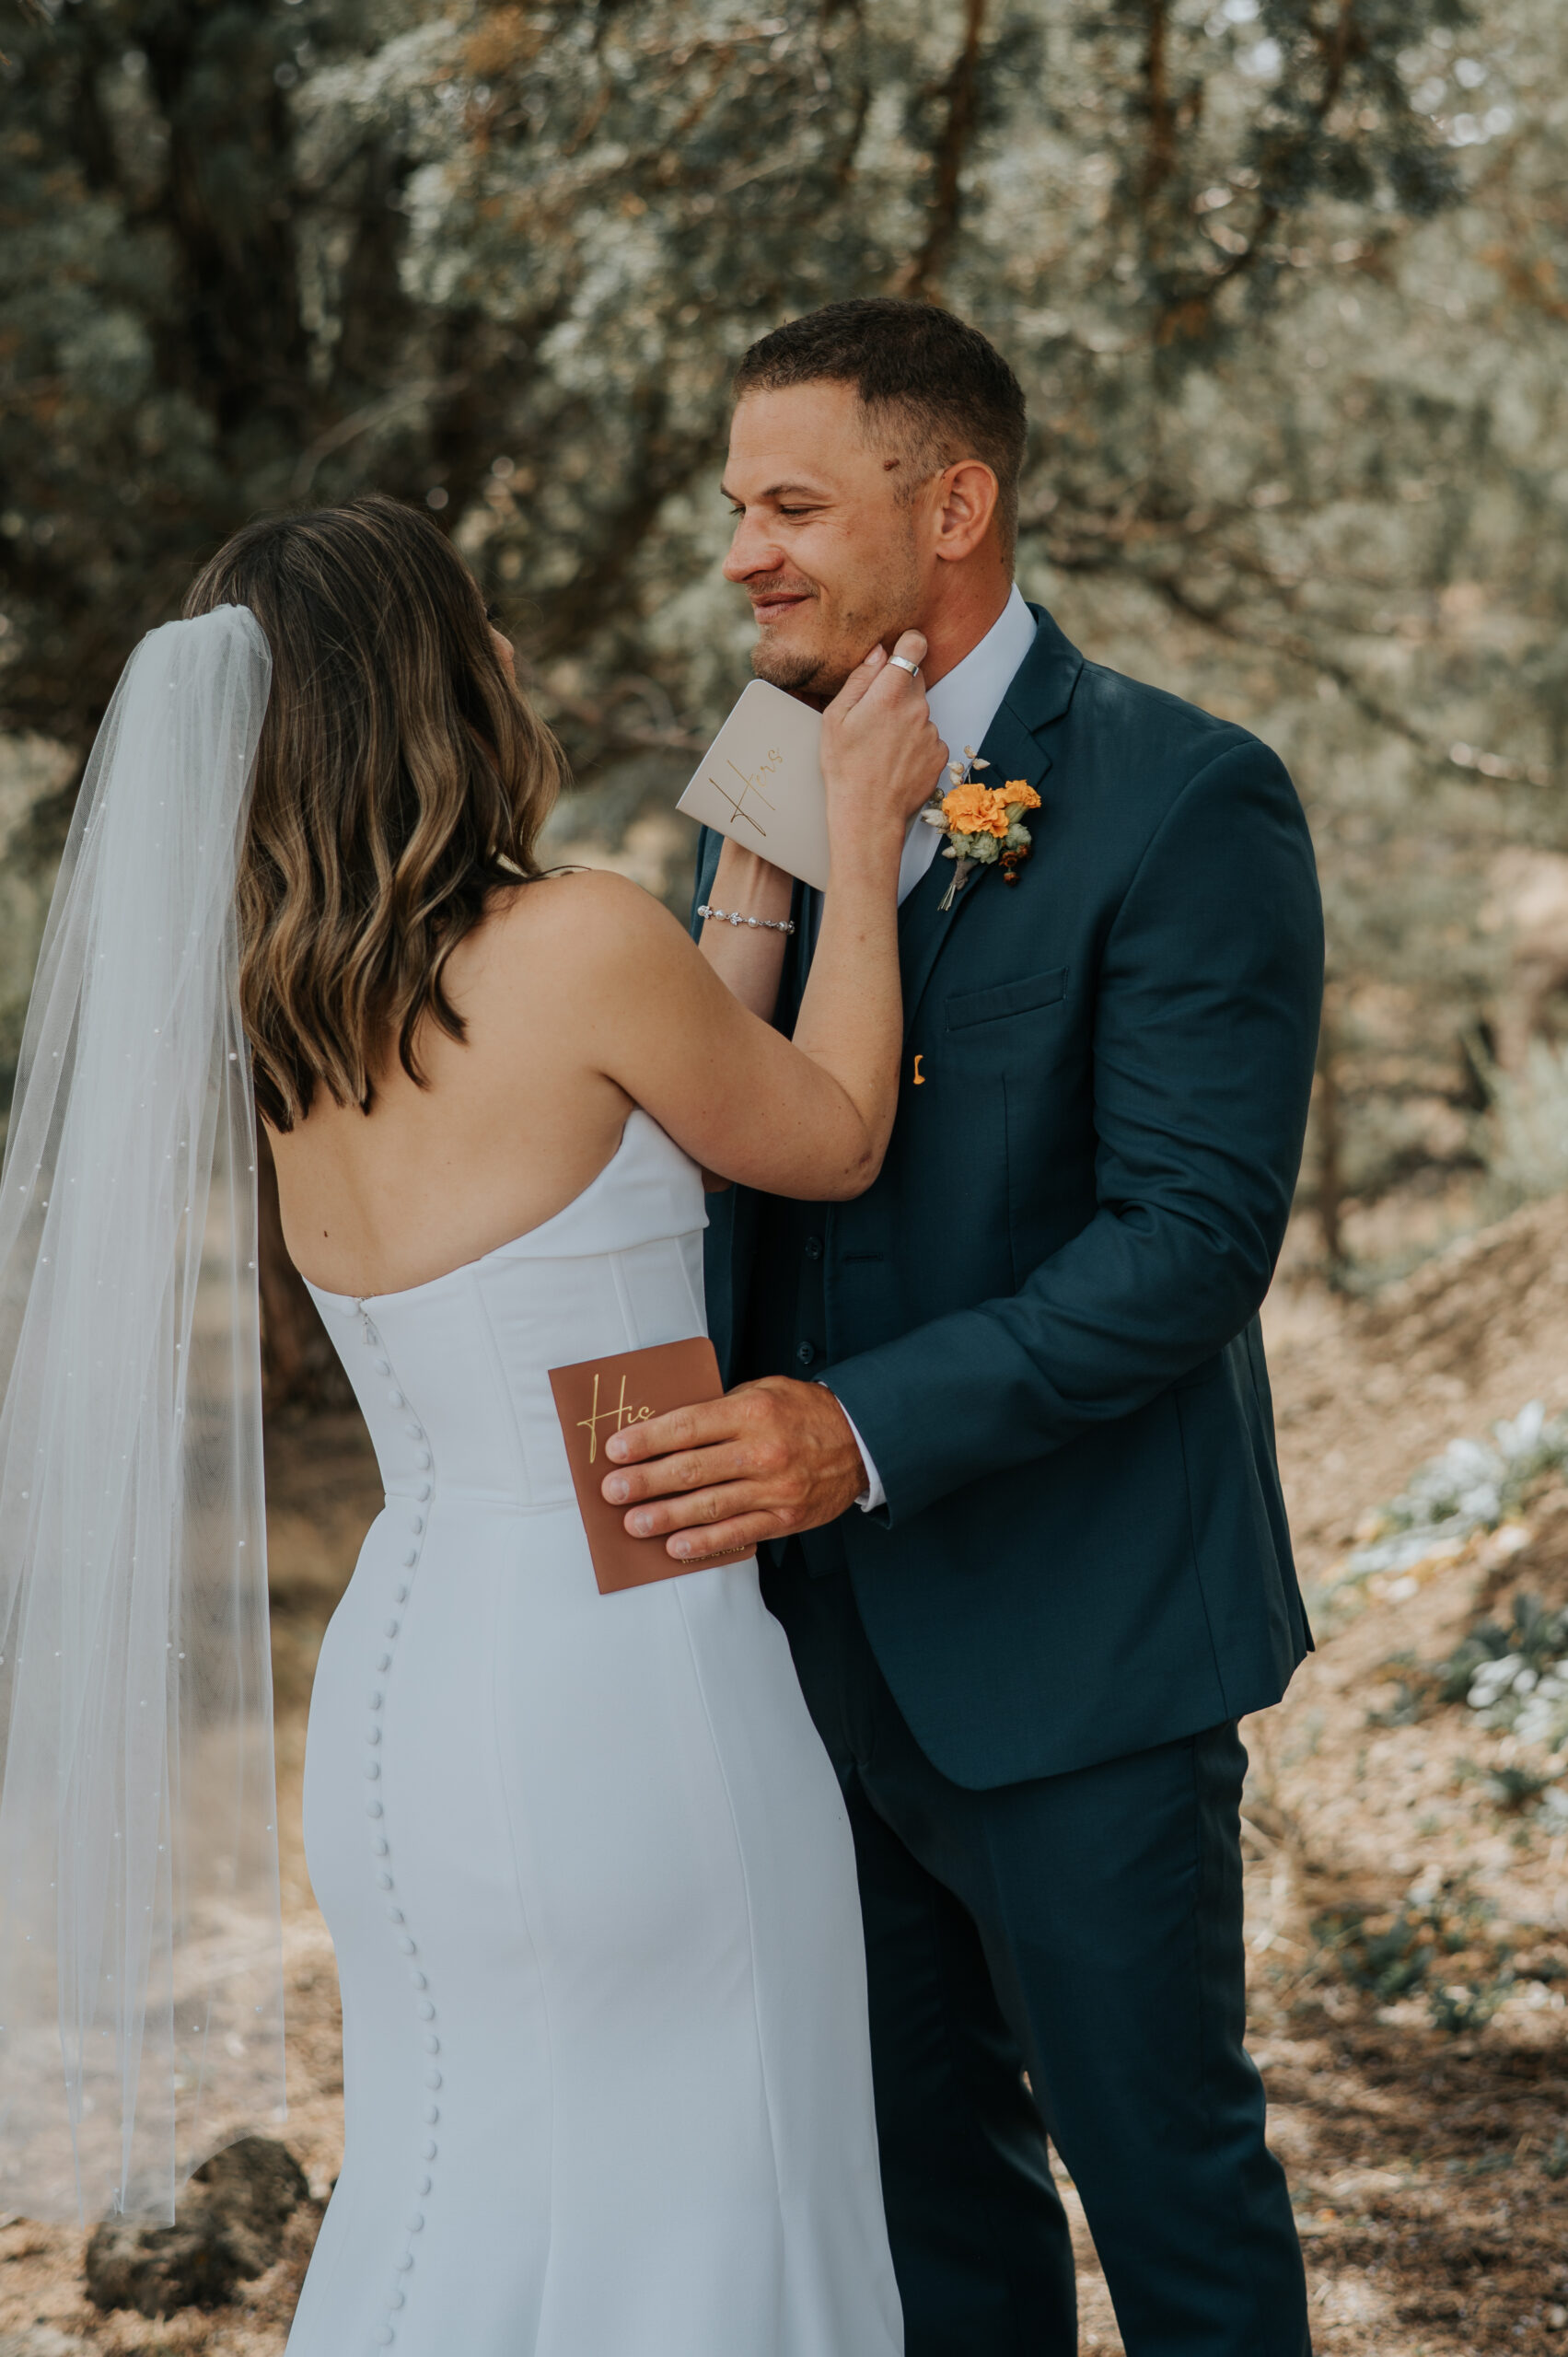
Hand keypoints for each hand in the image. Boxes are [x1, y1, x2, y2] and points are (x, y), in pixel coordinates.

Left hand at [599, 1375, 865, 1559]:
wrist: (861, 1441)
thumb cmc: (803, 1412)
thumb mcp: (764, 1391)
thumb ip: (721, 1408)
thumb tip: (667, 1429)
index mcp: (752, 1411)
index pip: (688, 1425)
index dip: (648, 1440)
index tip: (616, 1450)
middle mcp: (762, 1450)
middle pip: (692, 1468)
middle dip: (646, 1481)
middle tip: (613, 1490)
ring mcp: (774, 1488)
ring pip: (709, 1505)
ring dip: (665, 1516)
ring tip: (633, 1523)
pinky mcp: (784, 1517)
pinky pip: (737, 1533)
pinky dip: (704, 1542)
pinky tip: (675, 1546)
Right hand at [820, 630, 946, 863]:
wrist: (868, 814)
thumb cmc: (845, 766)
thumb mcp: (836, 718)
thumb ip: (860, 679)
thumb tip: (879, 651)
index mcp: (890, 693)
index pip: (915, 645)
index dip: (908, 644)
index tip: (900, 652)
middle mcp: (918, 708)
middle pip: (916, 680)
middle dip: (898, 689)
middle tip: (875, 716)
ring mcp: (932, 731)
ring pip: (920, 712)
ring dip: (906, 720)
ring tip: (882, 747)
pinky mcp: (940, 753)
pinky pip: (929, 737)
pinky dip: (916, 744)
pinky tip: (896, 761)